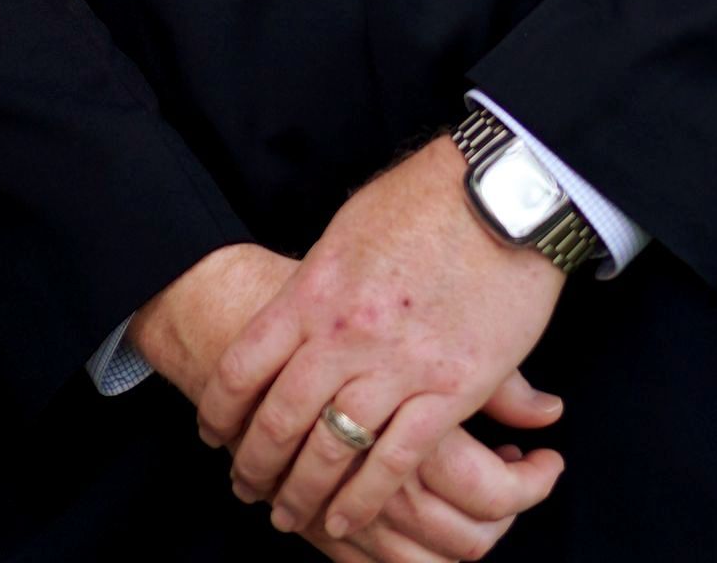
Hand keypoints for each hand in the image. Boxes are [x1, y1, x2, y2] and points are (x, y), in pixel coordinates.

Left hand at [196, 136, 567, 545]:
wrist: (504, 194)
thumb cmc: (426, 200)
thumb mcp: (349, 229)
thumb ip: (317, 281)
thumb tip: (295, 310)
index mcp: (314, 291)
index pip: (244, 365)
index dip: (220, 409)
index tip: (212, 435)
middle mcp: (346, 335)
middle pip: (281, 419)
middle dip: (255, 464)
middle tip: (245, 488)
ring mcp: (397, 366)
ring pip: (332, 450)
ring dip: (303, 494)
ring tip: (289, 516)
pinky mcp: (450, 389)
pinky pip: (395, 461)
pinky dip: (364, 499)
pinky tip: (346, 521)